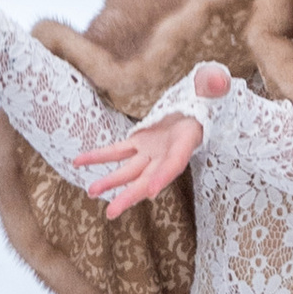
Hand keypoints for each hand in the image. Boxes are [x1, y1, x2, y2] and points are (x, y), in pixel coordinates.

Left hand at [72, 67, 227, 220]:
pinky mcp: (139, 143)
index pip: (174, 165)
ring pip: (128, 171)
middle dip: (129, 196)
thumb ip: (214, 85)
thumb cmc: (208, 98)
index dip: (163, 177)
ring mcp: (152, 151)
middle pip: (147, 179)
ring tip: (90, 191)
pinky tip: (77, 162)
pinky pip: (115, 151)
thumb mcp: (214, 89)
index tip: (151, 192)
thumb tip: (215, 81)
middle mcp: (167, 154)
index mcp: (186, 143)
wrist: (199, 105)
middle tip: (112, 212)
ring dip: (110, 181)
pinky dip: (97, 157)